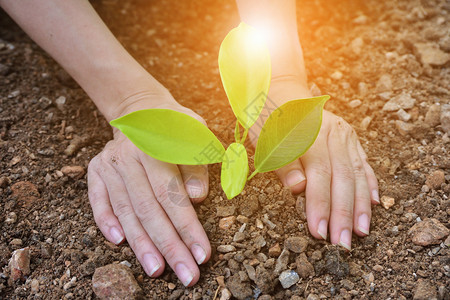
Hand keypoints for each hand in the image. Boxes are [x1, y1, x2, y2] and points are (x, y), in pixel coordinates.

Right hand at [87, 90, 210, 285]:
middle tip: (186, 275)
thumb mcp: (194, 135)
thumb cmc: (175, 127)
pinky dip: (106, 223)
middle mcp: (127, 157)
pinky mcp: (96, 171)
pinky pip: (98, 201)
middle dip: (169, 246)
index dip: (187, 227)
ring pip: (126, 211)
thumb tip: (197, 198)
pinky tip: (118, 244)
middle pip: (149, 209)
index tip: (201, 254)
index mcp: (155, 147)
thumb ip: (196, 165)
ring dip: (141, 244)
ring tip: (157, 270)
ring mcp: (108, 164)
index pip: (172, 195)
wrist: (142, 111)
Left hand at [250, 78, 378, 249]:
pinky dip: (369, 184)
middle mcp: (332, 133)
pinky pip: (363, 163)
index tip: (319, 232)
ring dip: (359, 205)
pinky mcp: (351, 138)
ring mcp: (345, 135)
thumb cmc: (269, 121)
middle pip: (341, 178)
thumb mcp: (266, 139)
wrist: (281, 92)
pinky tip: (373, 203)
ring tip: (361, 231)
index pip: (318, 175)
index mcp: (310, 134)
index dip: (319, 205)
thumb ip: (283, 163)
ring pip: (356, 173)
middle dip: (342, 213)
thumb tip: (299, 187)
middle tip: (342, 243)